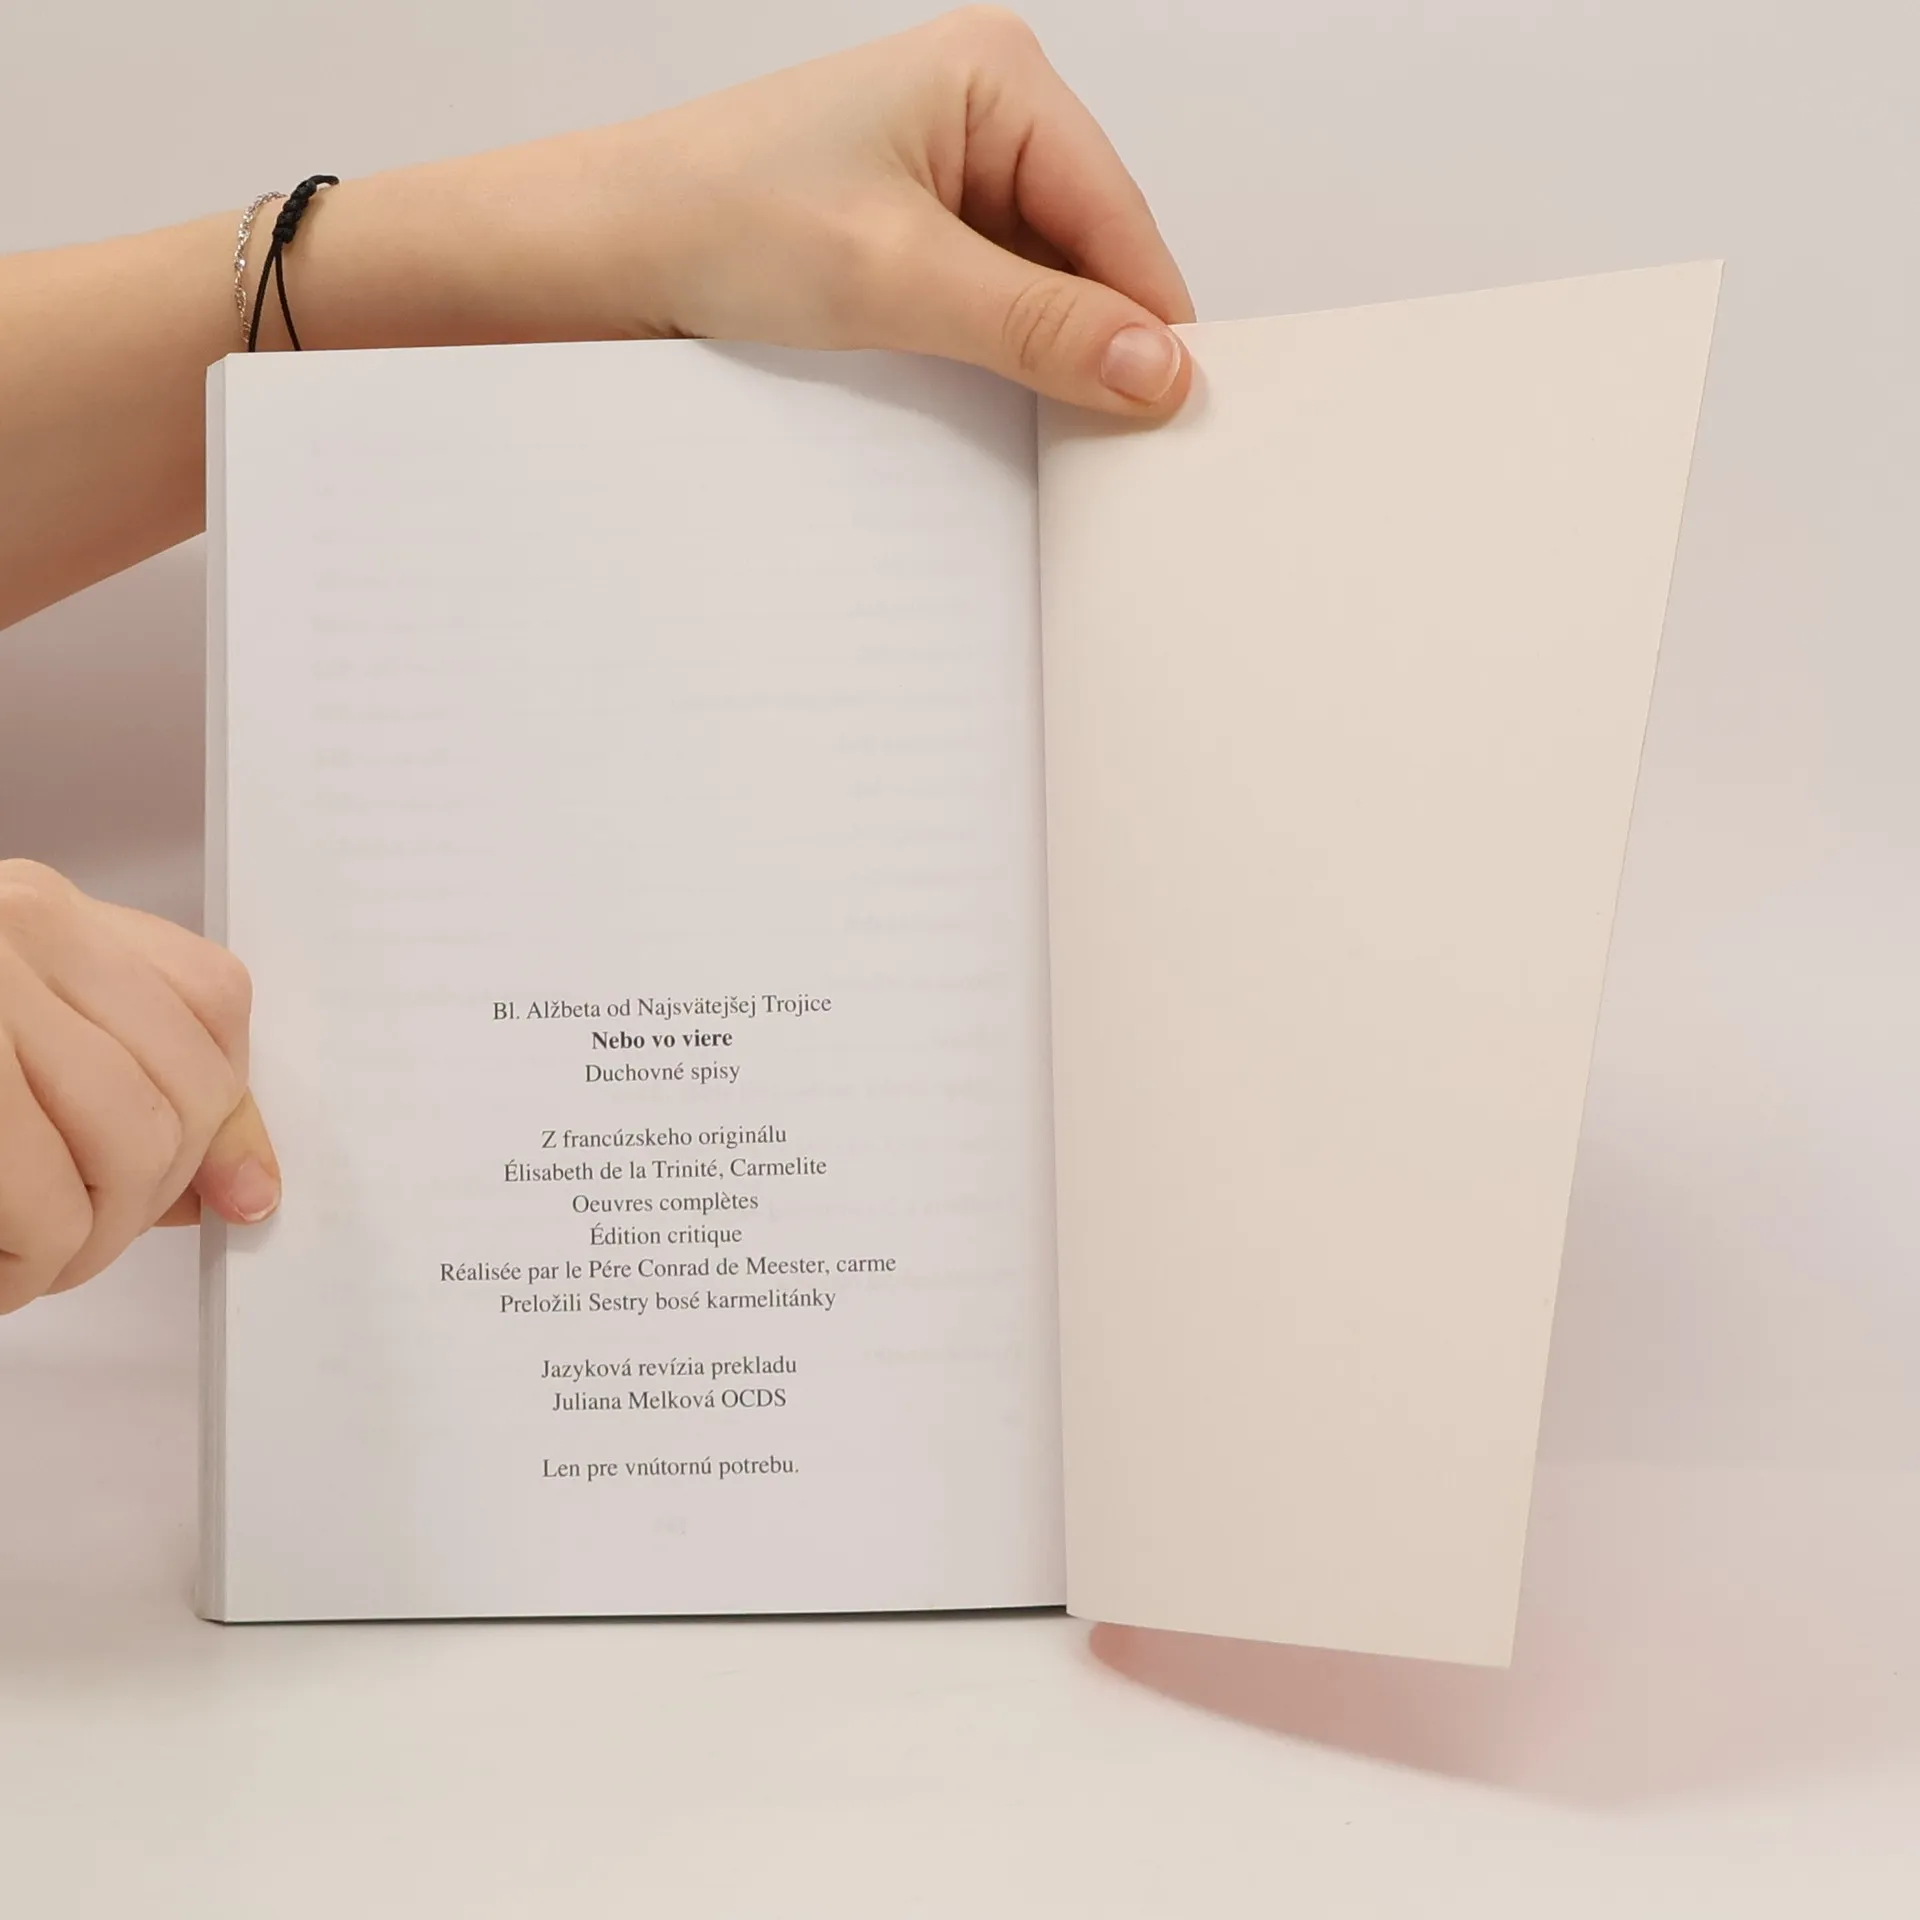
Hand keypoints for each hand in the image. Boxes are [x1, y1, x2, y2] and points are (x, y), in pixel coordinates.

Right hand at [0, 861, 278, 1312]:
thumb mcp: (15, 1029)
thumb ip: (123, 1075)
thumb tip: (244, 1190)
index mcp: (52, 914)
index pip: (214, 1003)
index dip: (233, 1117)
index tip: (235, 1196)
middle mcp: (22, 929)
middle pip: (182, 1089)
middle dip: (150, 1200)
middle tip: (85, 1249)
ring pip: (128, 1150)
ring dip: (88, 1245)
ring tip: (34, 1266)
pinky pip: (42, 1204)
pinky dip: (29, 1265)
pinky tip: (0, 1275)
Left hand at [300, 8, 1195, 416]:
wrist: (598, 253)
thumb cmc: (711, 223)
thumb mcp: (895, 279)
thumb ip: (1037, 325)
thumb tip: (1160, 368)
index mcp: (995, 76)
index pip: (1121, 220)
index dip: (1153, 325)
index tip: (1176, 423)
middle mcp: (983, 111)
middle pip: (1094, 253)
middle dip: (1097, 342)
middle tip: (1105, 442)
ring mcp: (949, 171)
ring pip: (1047, 287)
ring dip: (1044, 357)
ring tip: (1035, 424)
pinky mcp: (915, 228)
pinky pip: (995, 302)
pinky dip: (1000, 357)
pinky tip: (987, 400)